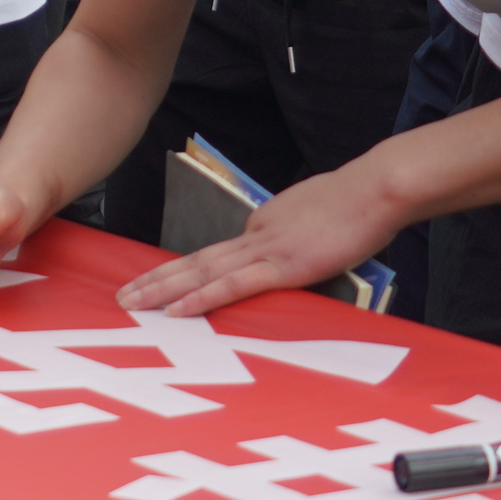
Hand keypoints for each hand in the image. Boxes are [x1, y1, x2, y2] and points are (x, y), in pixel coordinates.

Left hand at [112, 155, 404, 317]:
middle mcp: (255, 234)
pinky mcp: (283, 265)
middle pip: (195, 260)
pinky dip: (201, 299)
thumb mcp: (319, 221)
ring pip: (202, 272)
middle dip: (156, 279)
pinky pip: (232, 286)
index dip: (184, 270)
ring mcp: (266, 249)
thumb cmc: (359, 205)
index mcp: (263, 225)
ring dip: (163, 290)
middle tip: (123, 295)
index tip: (158, 283)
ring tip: (133, 303)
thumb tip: (298, 255)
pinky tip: (176, 310)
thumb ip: (301, 239)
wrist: (376, 189)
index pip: (217, 253)